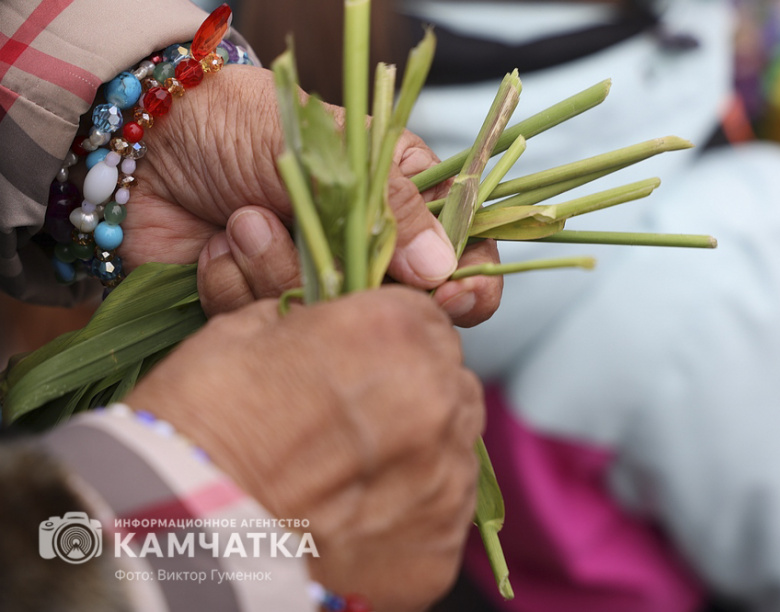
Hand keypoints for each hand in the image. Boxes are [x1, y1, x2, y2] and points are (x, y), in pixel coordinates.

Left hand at [121, 65, 500, 325]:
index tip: (453, 296)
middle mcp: (362, 250)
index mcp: (397, 199)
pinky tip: (214, 247)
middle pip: (403, 310)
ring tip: (241, 220)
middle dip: (356, 290)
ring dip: (277, 273)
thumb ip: (395, 207)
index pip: (461, 253)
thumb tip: (444, 269)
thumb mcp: (329, 149)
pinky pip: (267, 329)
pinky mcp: (260, 311)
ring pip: (330, 326)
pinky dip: (234, 288)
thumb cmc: (238, 122)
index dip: (468, 283)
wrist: (142, 141)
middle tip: (325, 267)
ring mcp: (311, 284)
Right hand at [124, 287, 483, 611]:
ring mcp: (445, 480)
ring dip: (418, 451)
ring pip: (455, 449)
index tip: (365, 358)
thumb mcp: (246, 332)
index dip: (393, 337)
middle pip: (450, 381)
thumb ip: (316, 323)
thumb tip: (330, 329)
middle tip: (356, 419)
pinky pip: (441, 515)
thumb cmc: (199, 423)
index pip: (428, 319)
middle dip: (414, 390)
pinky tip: (357, 518)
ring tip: (353, 475)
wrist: (176, 535)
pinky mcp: (438, 549)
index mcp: (395, 333)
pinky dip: (410, 513)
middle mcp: (437, 400)